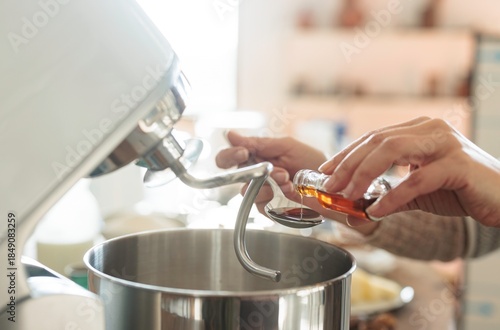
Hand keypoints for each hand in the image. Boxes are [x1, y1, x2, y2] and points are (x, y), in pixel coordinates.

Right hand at [215, 130, 326, 211]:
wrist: (331, 182)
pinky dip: (274, 194)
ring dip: (268, 181)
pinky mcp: (270, 208)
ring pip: (247, 190)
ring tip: (286, 177)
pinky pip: (260, 204)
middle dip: (245, 170)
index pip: (230, 155)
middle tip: (265, 168)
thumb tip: (231, 135)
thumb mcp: (286, 146)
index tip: (243, 152)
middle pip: (230, 176)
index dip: (230, 154)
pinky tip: (288, 188)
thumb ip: (258, 143)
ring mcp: (261, 192)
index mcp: (255, 156)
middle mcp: (254, 174)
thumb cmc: (311, 161)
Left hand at [319, 117, 499, 226]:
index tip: (324, 170)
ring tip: (347, 194)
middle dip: (348, 164)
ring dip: (364, 174)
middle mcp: (430, 129)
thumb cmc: (461, 190)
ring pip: (392, 150)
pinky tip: (377, 210)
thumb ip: (390, 195)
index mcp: (419, 129)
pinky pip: (417, 180)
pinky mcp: (458, 164)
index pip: (373, 137)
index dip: (346, 153)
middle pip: (377, 141)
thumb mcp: (419, 191)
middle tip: (329, 185)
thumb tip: (357, 208)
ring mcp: (445, 143)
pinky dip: (393, 196)